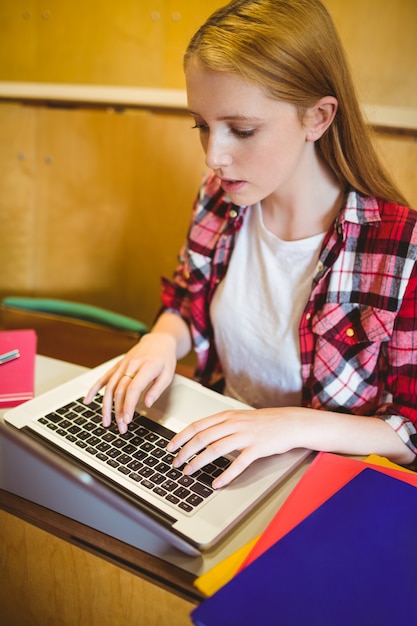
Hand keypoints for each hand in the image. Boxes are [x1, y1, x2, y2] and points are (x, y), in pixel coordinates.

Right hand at [84, 332, 176, 433]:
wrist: (157, 341)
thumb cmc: (164, 358)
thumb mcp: (168, 374)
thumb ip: (157, 389)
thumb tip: (147, 404)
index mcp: (147, 367)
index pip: (133, 388)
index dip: (129, 405)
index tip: (127, 420)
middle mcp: (132, 365)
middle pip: (120, 390)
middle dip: (118, 411)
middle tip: (121, 427)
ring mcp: (122, 365)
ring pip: (110, 387)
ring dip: (106, 406)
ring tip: (107, 422)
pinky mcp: (117, 366)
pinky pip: (103, 378)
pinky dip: (94, 390)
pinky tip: (87, 401)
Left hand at [167, 407, 302, 487]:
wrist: (290, 423)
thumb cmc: (265, 422)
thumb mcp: (240, 418)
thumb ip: (222, 425)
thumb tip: (202, 436)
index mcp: (227, 415)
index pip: (197, 425)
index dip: (181, 437)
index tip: (169, 447)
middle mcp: (234, 423)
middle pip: (202, 437)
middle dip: (185, 451)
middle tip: (175, 463)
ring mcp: (245, 435)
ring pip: (215, 449)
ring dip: (199, 462)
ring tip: (189, 472)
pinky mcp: (257, 448)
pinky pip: (238, 463)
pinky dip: (226, 475)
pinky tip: (217, 483)